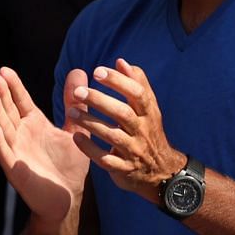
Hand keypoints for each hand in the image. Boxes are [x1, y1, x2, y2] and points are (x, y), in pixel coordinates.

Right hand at [0, 66, 88, 223]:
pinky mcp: (16, 170)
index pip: (20, 101)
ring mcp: (16, 151)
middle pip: (8, 110)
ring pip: (3, 127)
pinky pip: (5, 153)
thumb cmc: (68, 165)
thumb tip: (79, 70)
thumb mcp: (74, 129)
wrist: (68, 198)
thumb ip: (74, 104)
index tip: (4, 69)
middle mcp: (21, 135)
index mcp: (34, 124)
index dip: (13, 86)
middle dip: (1, 93)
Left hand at [66, 59, 186, 198]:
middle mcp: (142, 131)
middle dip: (100, 101)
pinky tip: (76, 137)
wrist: (162, 173)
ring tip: (71, 111)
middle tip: (78, 91)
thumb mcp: (148, 109)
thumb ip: (136, 84)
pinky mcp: (124, 169)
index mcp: (148, 113)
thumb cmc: (148, 133)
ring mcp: (133, 151)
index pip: (137, 93)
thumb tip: (120, 61)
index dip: (118, 81)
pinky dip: (91, 149)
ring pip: (113, 136)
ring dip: (91, 123)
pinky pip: (106, 160)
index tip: (97, 70)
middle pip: (123, 113)